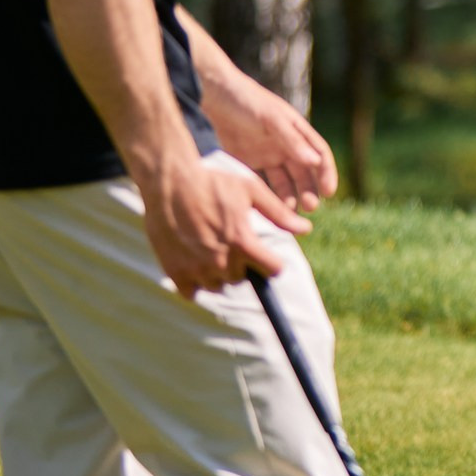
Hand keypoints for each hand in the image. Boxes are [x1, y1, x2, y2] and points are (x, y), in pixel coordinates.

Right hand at [138, 153, 309, 296]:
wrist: (169, 183)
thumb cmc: (212, 182)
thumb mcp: (251, 190)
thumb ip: (279, 213)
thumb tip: (307, 229)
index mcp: (242, 243)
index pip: (272, 270)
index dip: (273, 262)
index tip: (266, 255)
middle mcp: (220, 261)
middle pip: (243, 278)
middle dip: (243, 265)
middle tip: (232, 244)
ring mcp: (196, 268)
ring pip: (218, 285)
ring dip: (219, 274)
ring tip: (213, 251)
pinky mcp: (174, 271)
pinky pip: (191, 292)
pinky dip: (195, 283)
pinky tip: (196, 264)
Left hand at [200, 67, 337, 211]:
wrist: (208, 93)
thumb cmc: (243, 100)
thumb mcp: (269, 118)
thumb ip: (291, 140)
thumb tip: (315, 162)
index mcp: (295, 130)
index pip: (319, 154)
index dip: (326, 173)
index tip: (328, 192)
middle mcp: (284, 144)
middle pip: (303, 172)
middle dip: (308, 190)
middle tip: (308, 208)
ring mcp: (264, 154)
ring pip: (283, 181)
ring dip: (289, 197)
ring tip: (288, 213)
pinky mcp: (245, 162)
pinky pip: (260, 183)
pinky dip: (265, 196)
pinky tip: (265, 208)